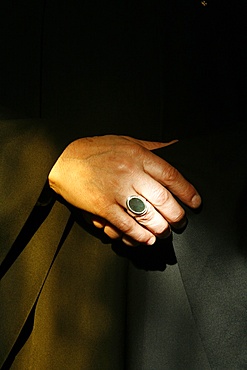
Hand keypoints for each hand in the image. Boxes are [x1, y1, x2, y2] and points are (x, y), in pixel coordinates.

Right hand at [48, 135, 200, 245]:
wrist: (64, 159)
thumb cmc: (97, 150)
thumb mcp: (127, 141)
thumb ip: (153, 147)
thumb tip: (176, 146)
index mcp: (138, 156)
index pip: (171, 176)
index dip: (187, 191)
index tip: (195, 202)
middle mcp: (130, 173)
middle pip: (163, 199)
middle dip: (177, 215)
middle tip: (180, 222)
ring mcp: (116, 192)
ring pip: (148, 216)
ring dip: (161, 228)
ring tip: (165, 231)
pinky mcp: (103, 208)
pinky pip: (127, 226)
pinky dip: (140, 236)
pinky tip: (147, 239)